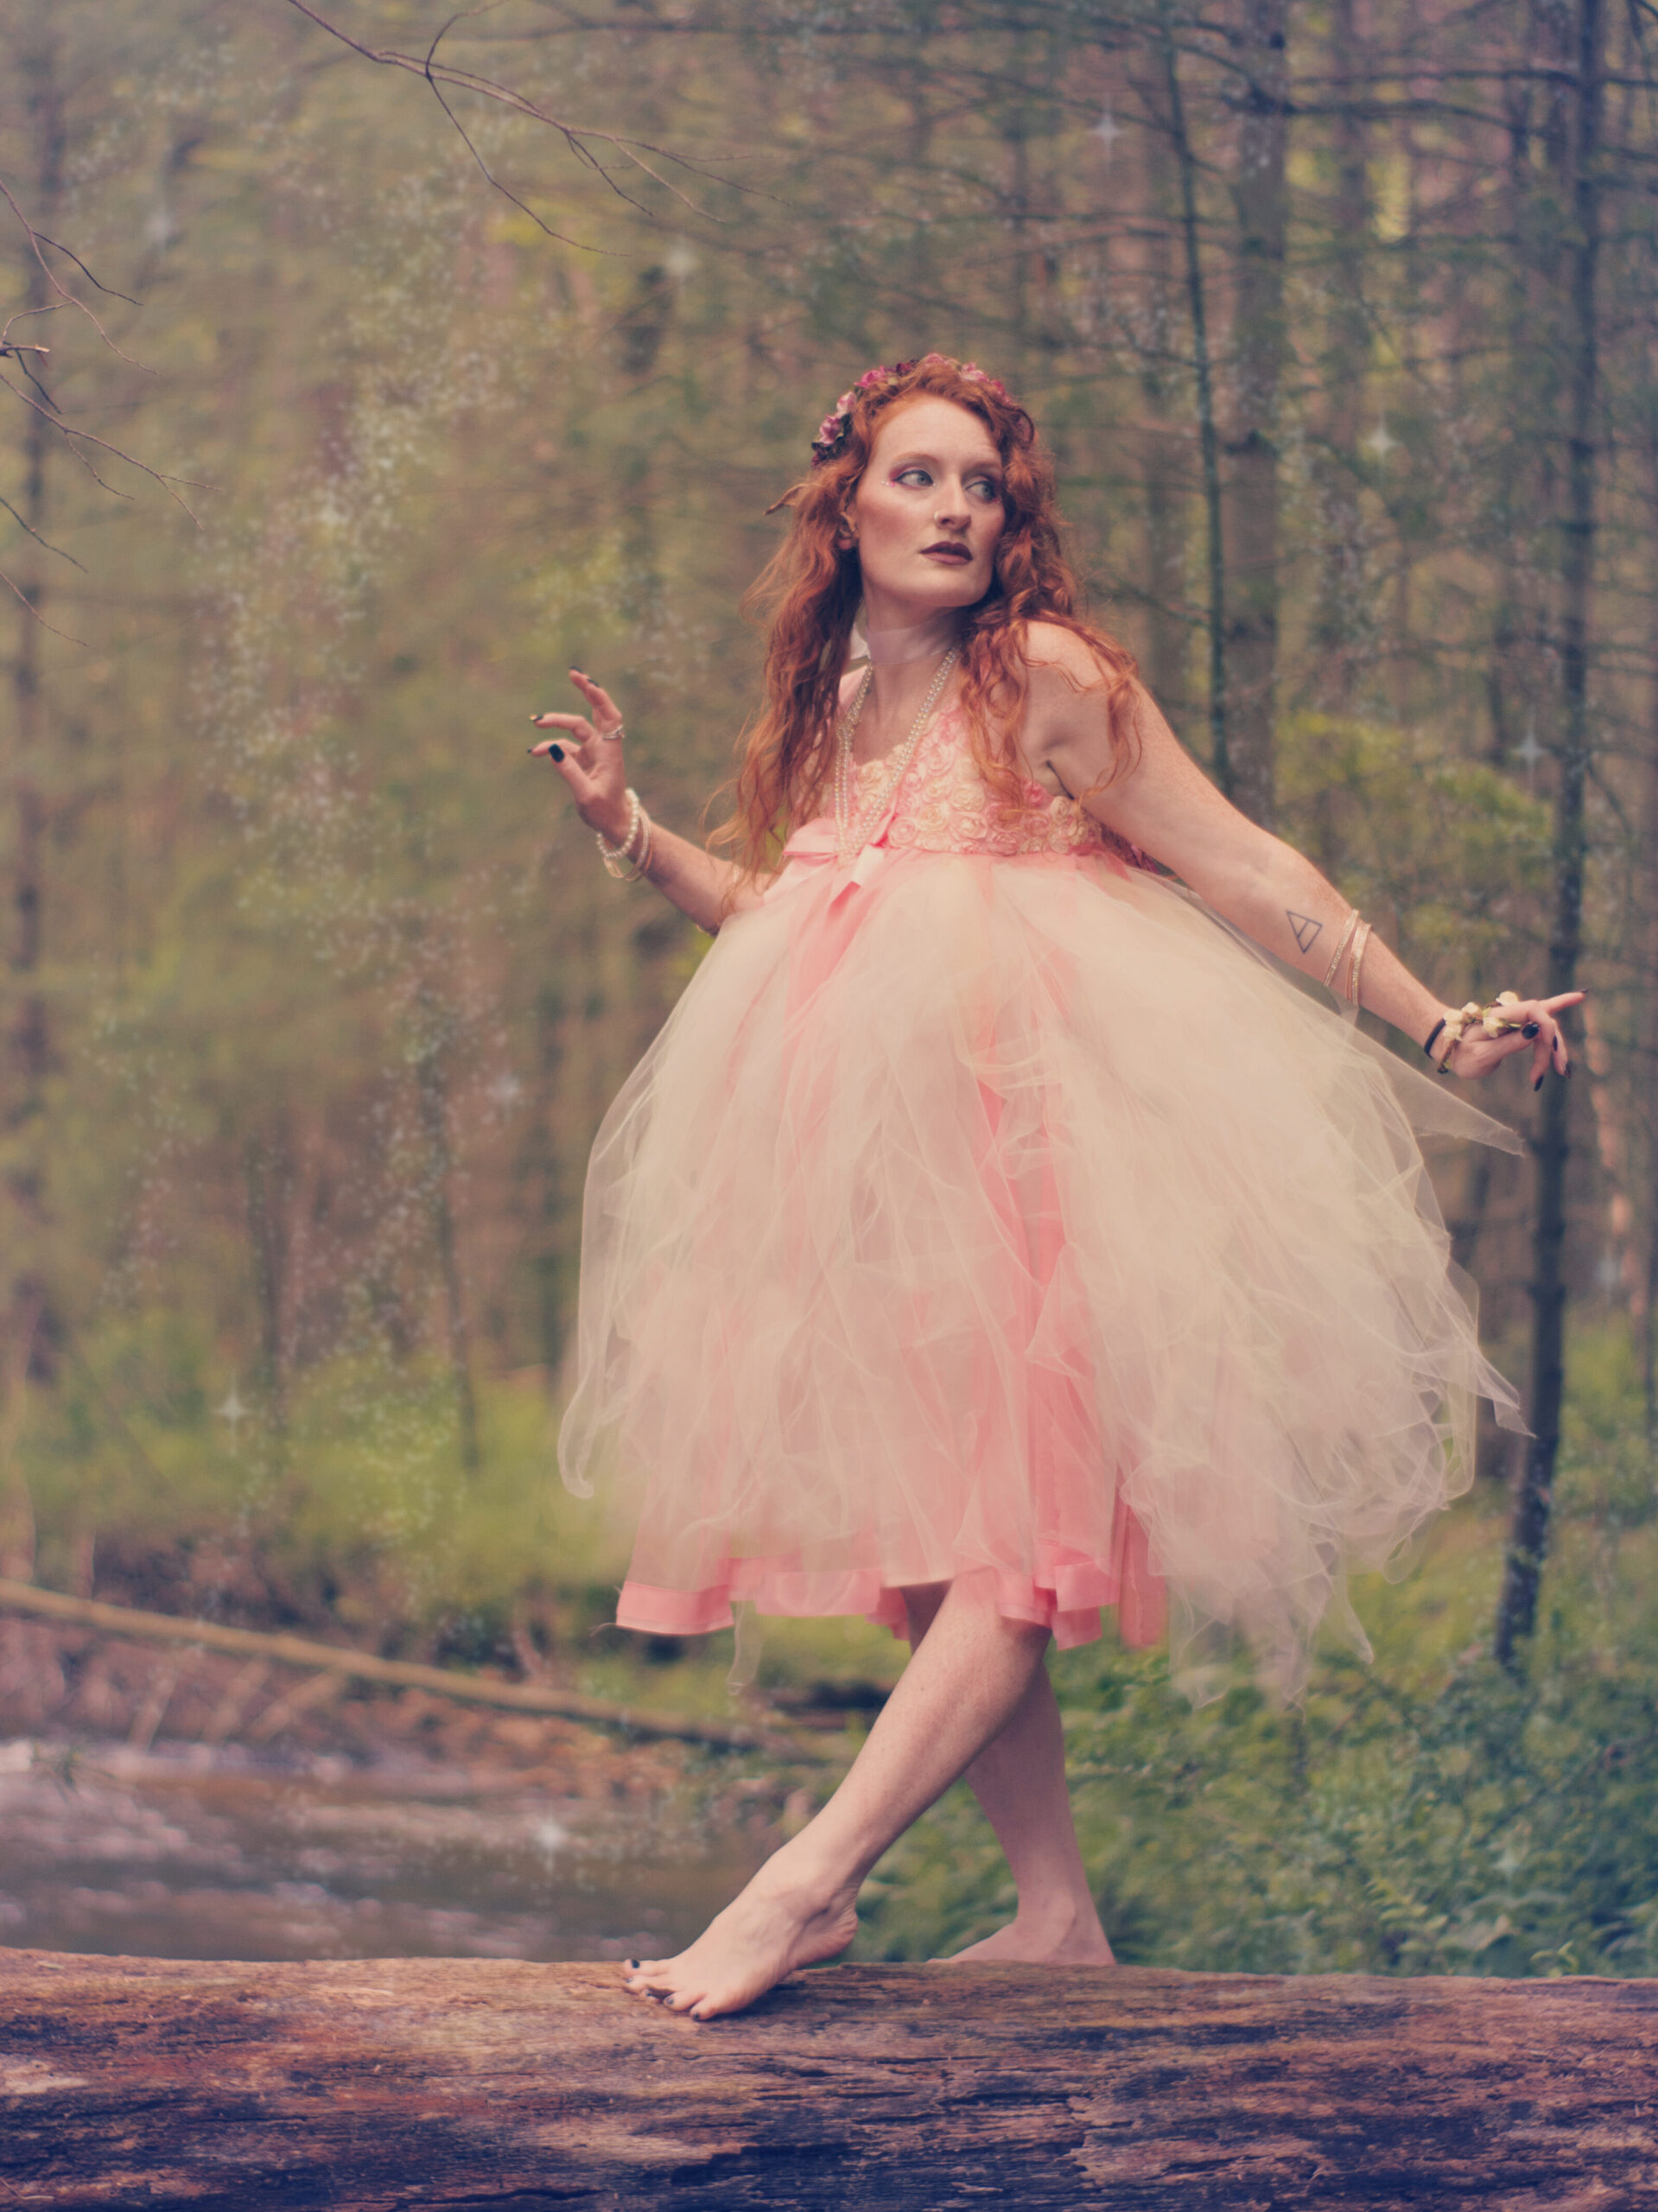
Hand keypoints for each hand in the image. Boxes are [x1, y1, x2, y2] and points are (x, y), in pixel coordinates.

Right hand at [528, 669, 629, 842]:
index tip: (586, 681)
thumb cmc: (605, 812)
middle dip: (585, 690)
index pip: (609, 716)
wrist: (614, 824)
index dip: (599, 697)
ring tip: (536, 722)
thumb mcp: (585, 795)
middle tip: (572, 672)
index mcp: (610, 751)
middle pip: (595, 711)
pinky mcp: (583, 759)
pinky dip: (550, 747)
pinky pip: (564, 746)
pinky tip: (535, 752)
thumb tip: (551, 748)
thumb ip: (569, 772)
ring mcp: (593, 751)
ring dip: (556, 724)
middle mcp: (603, 746)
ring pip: (574, 728)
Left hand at [1437, 991, 1583, 1088]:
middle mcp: (1511, 1013)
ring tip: (1541, 1077)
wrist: (1447, 1047)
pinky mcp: (1519, 1026)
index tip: (1547, 1054)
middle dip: (1551, 1048)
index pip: (1534, 1011)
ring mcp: (1516, 1018)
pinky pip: (1542, 1020)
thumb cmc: (1460, 1053)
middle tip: (1553, 1073)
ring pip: (1545, 1029)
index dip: (1546, 1029)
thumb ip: (1508, 1043)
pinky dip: (1559, 1012)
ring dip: (1550, 1051)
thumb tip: (1535, 1031)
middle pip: (1543, 1023)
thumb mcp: (1481, 1055)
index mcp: (1500, 1016)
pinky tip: (1580, 997)